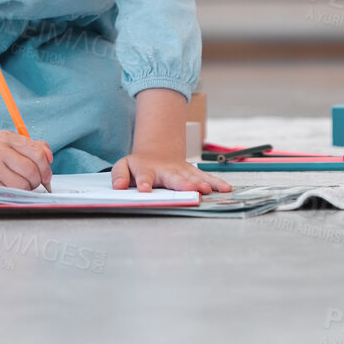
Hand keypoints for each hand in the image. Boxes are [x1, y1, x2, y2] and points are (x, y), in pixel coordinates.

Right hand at [0, 130, 53, 189]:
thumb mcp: (8, 143)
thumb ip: (32, 147)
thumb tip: (50, 157)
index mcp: (5, 137)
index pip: (36, 152)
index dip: (46, 166)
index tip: (46, 175)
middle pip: (31, 169)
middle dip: (37, 180)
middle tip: (35, 183)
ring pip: (22, 183)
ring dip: (26, 189)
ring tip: (20, 186)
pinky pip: (10, 193)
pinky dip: (15, 195)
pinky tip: (10, 190)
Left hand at [111, 146, 232, 194]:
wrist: (158, 153)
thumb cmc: (139, 165)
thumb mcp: (123, 165)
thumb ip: (119, 175)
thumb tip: (118, 186)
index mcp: (147, 169)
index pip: (145, 176)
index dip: (145, 182)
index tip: (145, 189)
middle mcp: (167, 170)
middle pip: (174, 177)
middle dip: (183, 184)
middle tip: (191, 190)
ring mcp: (181, 171)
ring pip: (193, 177)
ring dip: (201, 183)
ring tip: (207, 190)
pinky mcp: (193, 174)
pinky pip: (206, 178)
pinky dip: (216, 183)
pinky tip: (225, 188)